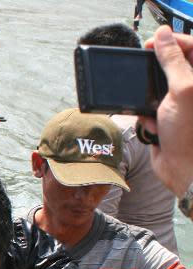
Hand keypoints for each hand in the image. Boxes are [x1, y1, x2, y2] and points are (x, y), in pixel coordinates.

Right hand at [139, 26, 192, 196]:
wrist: (182, 169)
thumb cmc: (190, 133)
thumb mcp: (182, 89)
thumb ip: (172, 60)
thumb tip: (163, 35)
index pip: (192, 47)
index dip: (172, 41)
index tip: (153, 43)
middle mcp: (192, 90)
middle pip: (172, 66)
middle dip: (156, 73)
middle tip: (145, 74)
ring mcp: (180, 104)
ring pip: (156, 88)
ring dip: (148, 97)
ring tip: (152, 108)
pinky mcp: (166, 118)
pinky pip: (147, 108)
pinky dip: (145, 115)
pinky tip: (153, 125)